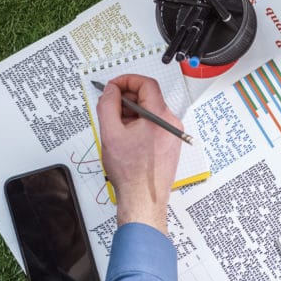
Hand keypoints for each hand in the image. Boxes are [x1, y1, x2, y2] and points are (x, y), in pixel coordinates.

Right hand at [96, 75, 182, 231]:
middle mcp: (171, 123)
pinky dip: (138, 125)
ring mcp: (172, 134)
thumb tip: (110, 91)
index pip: (147, 84)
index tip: (113, 86)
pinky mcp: (170, 144)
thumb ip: (108, 105)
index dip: (127, 80)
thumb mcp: (111, 133)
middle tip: (109, 106)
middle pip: (148, 97)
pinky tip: (125, 138)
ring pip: (149, 112)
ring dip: (131, 113)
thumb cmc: (131, 173)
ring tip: (115, 127)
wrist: (143, 199)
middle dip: (126, 98)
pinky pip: (153, 125)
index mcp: (160, 117)